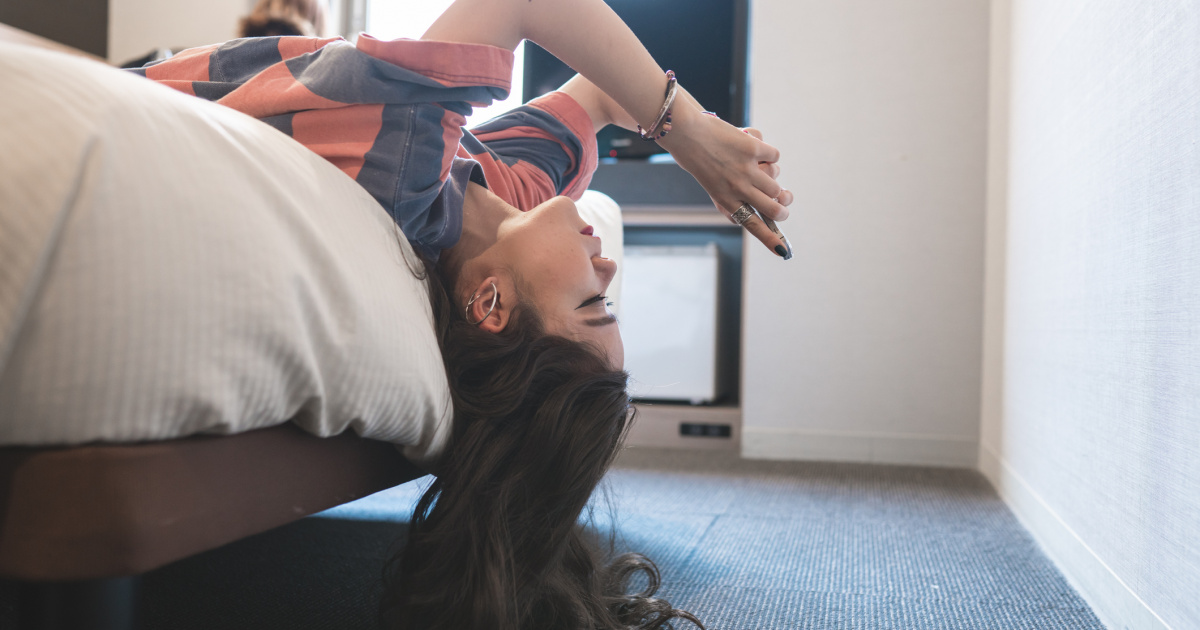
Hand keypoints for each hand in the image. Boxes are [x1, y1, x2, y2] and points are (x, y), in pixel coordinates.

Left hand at [657, 107, 793, 255]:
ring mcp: (747, 169)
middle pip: (773, 207)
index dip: (769, 239)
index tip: (782, 251)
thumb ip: (729, 203)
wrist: (688, 134)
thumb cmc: (699, 161)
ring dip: (773, 176)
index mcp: (726, 200)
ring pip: (776, 183)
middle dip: (783, 209)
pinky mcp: (753, 149)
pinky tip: (751, 146)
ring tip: (759, 166)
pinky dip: (768, 152)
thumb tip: (745, 218)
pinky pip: (775, 155)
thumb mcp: (711, 187)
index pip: (752, 225)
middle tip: (784, 202)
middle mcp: (738, 188)